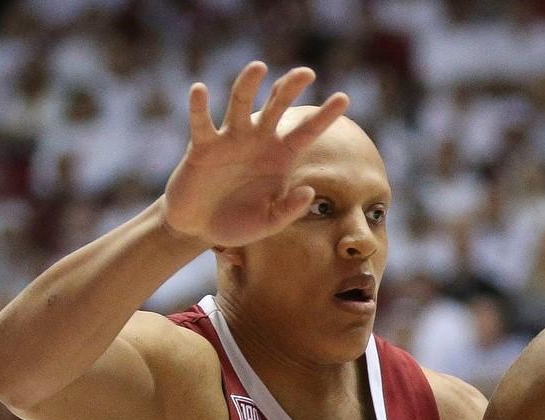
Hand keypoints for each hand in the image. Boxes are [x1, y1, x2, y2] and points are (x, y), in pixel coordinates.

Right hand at [162, 62, 349, 247]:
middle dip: (290, 88)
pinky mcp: (203, 146)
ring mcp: (230, 140)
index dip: (325, 116)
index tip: (344, 97)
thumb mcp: (269, 222)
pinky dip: (199, 106)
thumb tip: (310, 192)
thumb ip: (289, 209)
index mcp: (280, 157)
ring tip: (259, 66)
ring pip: (240, 104)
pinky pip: (202, 122)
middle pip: (277, 107)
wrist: (200, 228)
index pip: (307, 132)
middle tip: (307, 72)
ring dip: (248, 85)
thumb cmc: (238, 223)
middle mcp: (258, 141)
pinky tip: (199, 89)